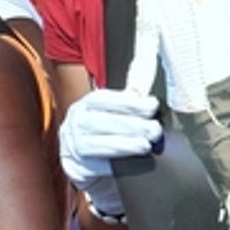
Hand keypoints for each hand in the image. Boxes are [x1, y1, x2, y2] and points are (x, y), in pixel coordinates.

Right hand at [58, 88, 160, 214]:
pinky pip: (96, 165)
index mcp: (87, 104)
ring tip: (146, 146)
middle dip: (131, 125)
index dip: (128, 102)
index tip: (152, 105)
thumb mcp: (113, 110)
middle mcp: (76, 121)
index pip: (104, 99)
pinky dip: (115, 164)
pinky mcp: (77, 166)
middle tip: (155, 129)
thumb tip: (149, 64)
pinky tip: (132, 162)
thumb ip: (130, 96)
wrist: (81, 159)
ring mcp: (74, 144)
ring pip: (97, 143)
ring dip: (125, 145)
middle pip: (101, 122)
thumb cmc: (103, 129)